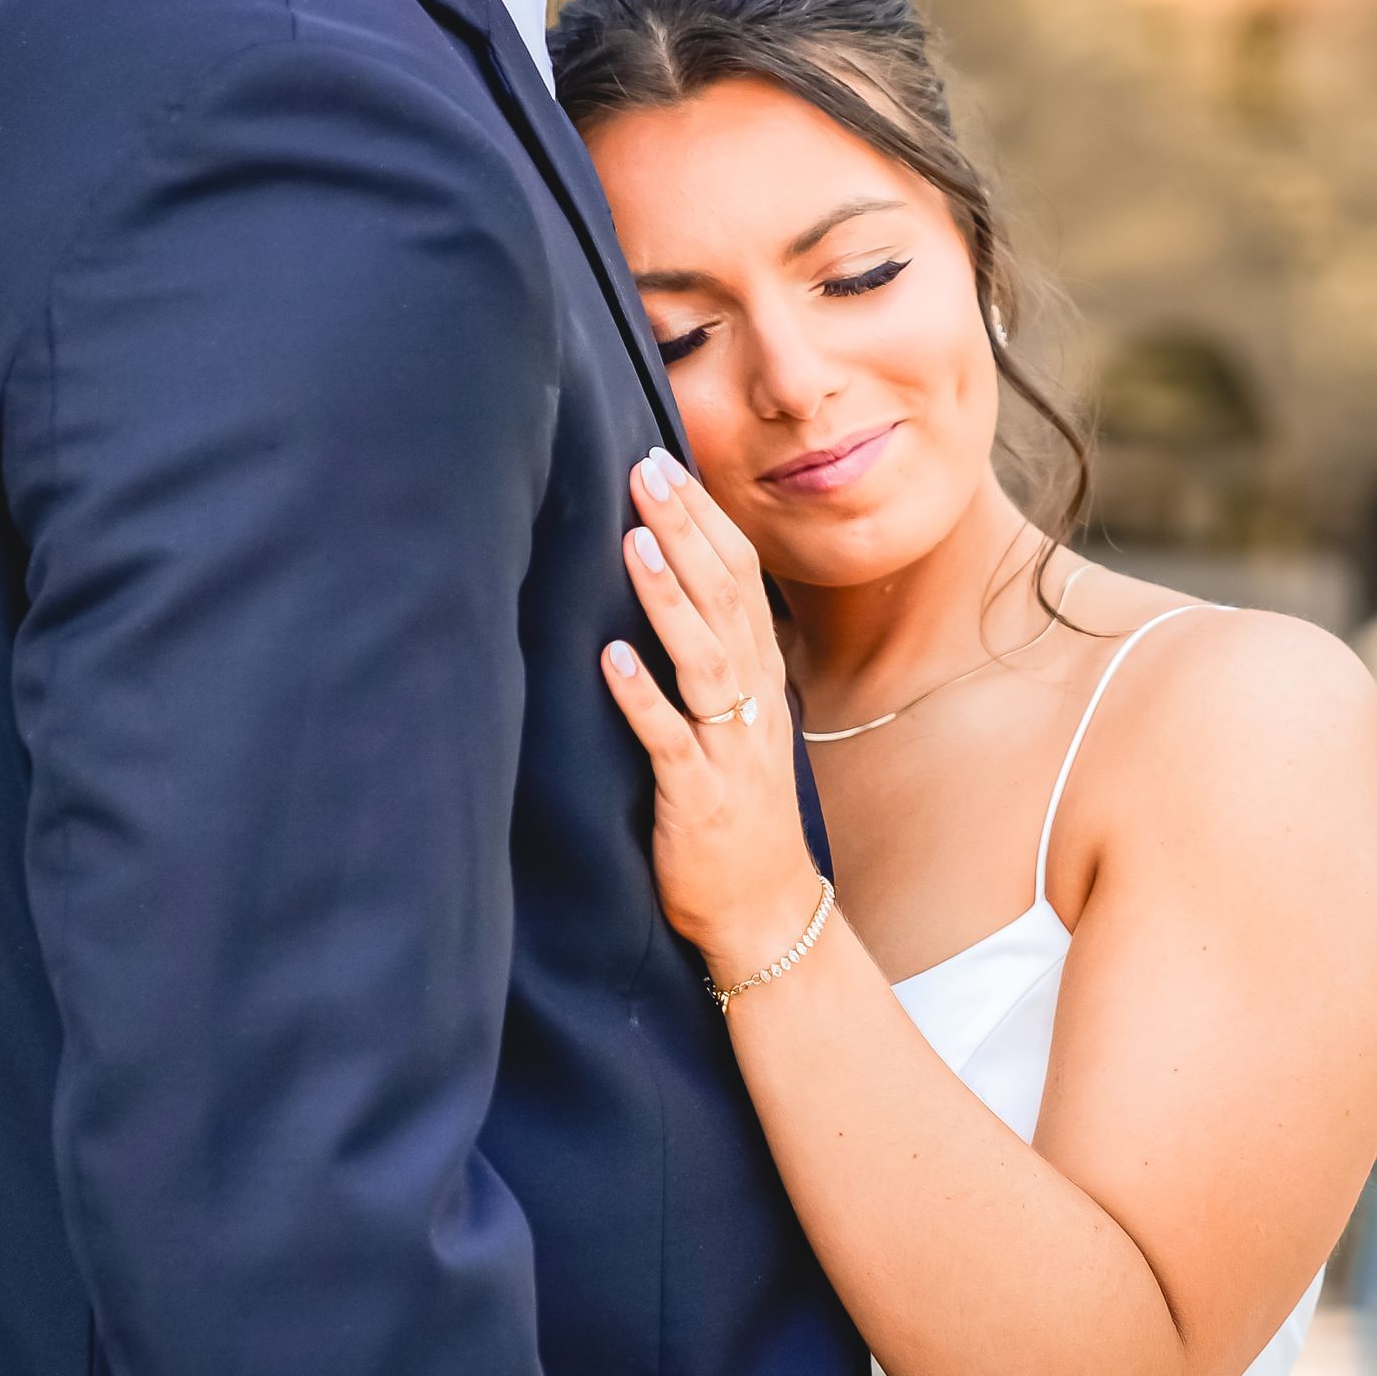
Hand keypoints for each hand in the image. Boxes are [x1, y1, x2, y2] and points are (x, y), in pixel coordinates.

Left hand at [602, 450, 822, 988]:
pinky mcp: (698, 798)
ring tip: (636, 542)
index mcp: (758, 676)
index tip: (666, 461)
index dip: (705, 517)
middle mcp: (750, 701)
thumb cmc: (739, 810)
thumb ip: (713, 656)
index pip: (740, 576)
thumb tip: (676, 584)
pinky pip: (669, 741)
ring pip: (704, 658)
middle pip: (725, 599)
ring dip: (670, 598)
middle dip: (686, 531)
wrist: (767, 914)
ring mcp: (728, 748)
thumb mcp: (736, 720)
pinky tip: (609, 660)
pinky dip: (641, 698)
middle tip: (646, 471)